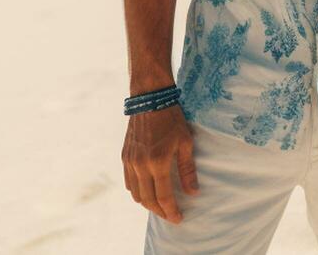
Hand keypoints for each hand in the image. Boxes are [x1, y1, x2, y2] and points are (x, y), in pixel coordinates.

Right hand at [121, 106, 198, 223]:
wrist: (150, 98)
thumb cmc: (171, 118)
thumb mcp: (185, 142)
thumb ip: (187, 169)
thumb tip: (193, 192)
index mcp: (158, 162)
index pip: (164, 197)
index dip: (171, 211)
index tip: (179, 218)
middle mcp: (141, 165)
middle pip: (148, 200)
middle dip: (160, 211)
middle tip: (170, 215)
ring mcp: (130, 161)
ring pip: (136, 193)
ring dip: (147, 203)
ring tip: (160, 206)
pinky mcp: (125, 156)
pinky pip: (129, 181)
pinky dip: (137, 191)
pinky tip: (146, 191)